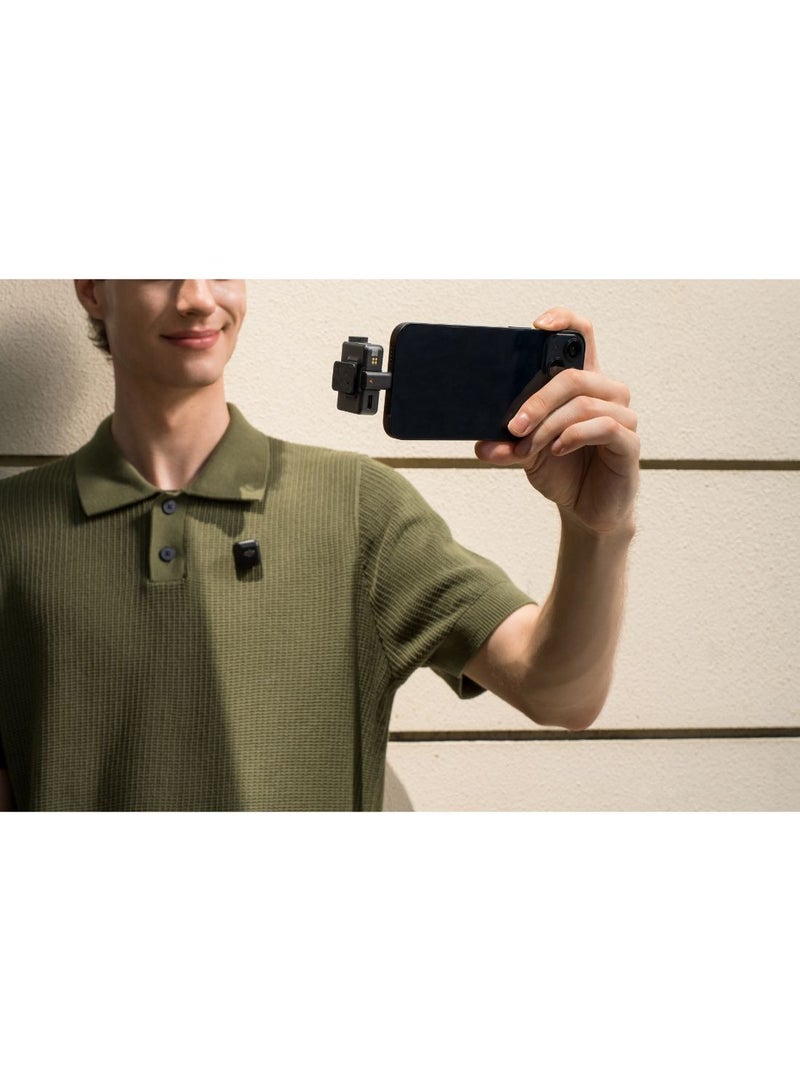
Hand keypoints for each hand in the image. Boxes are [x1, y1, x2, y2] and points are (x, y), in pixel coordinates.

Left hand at [475, 307, 639, 535]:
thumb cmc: (563, 471)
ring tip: (529, 449)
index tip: (538, 325)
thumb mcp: (527, 455)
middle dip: (537, 400)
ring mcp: (622, 417)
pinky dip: (574, 436)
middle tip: (513, 425)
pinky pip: (605, 426)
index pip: (582, 336)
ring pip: (583, 403)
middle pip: (574, 375)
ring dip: (549, 426)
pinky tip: (558, 449)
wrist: (586, 510)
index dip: (565, 320)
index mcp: (583, 384)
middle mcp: (607, 393)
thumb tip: (481, 444)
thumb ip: (507, 445)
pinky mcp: (629, 443)